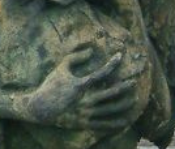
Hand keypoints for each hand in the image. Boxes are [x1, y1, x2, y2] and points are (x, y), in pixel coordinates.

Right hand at [21, 47, 142, 130]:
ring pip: (111, 109)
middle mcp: (85, 100)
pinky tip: (126, 120)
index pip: (101, 72)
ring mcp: (86, 113)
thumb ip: (75, 57)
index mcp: (80, 85)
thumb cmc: (50, 86)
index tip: (120, 56)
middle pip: (111, 92)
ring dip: (124, 104)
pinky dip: (116, 123)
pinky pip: (104, 125)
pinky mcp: (84, 123)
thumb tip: (90, 50)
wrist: (40, 109)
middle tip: (134, 82)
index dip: (112, 63)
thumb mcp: (60, 68)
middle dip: (125, 86)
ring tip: (134, 99)